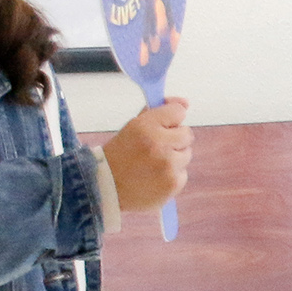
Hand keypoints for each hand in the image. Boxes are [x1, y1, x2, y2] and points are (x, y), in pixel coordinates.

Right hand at [102, 97, 191, 213]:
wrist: (105, 187)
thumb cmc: (120, 154)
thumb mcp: (133, 126)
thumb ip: (160, 111)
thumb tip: (186, 103)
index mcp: (146, 127)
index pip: (178, 112)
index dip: (171, 120)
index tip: (163, 127)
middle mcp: (159, 145)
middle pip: (186, 134)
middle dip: (174, 140)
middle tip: (156, 149)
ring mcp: (168, 166)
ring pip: (186, 154)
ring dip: (174, 158)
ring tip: (153, 165)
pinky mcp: (173, 184)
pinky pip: (183, 174)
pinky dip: (172, 176)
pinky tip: (155, 178)